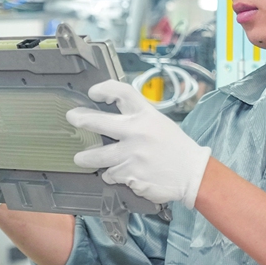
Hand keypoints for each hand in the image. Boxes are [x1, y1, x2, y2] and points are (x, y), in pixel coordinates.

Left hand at [66, 80, 211, 208]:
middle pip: (99, 122)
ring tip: (81, 158)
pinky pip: (112, 175)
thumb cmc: (174, 146)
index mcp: (146, 116)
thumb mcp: (158, 122)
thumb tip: (107, 114)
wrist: (192, 174)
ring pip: (99, 157)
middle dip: (82, 119)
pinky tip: (122, 173)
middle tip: (72, 118)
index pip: (122, 92)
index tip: (93, 92)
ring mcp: (133, 156)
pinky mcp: (131, 176)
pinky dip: (113, 175)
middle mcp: (137, 133)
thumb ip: (136, 117)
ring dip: (88, 158)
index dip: (104, 88)